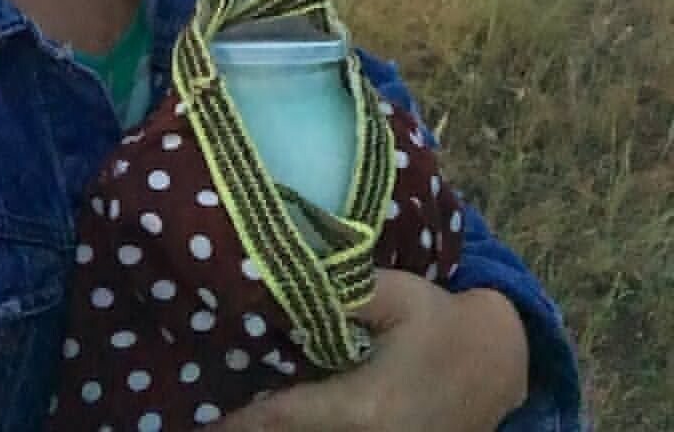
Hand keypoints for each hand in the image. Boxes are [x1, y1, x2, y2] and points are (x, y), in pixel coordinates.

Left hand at [212, 269, 528, 431]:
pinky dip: (305, 427)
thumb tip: (287, 286)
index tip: (205, 425)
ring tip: (237, 415)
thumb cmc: (442, 322)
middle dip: (253, 429)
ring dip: (277, 429)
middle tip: (210, 417)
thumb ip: (342, 293)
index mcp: (363, 405)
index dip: (241, 425)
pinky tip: (279, 416)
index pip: (284, 419)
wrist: (498, 362)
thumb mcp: (396, 294)